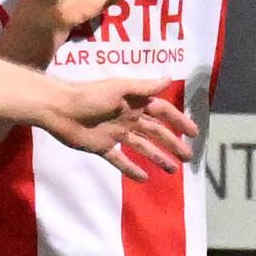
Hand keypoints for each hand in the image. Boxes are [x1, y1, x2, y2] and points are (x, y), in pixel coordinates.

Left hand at [41, 76, 198, 179]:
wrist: (61, 110)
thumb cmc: (90, 96)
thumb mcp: (120, 88)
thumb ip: (144, 87)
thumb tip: (170, 77)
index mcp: (133, 103)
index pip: (163, 112)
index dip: (178, 121)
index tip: (194, 133)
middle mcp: (128, 118)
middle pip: (156, 132)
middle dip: (173, 143)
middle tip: (188, 158)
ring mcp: (116, 134)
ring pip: (142, 147)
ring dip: (158, 157)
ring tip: (172, 170)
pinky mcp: (102, 147)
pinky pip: (120, 160)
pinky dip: (131, 169)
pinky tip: (144, 178)